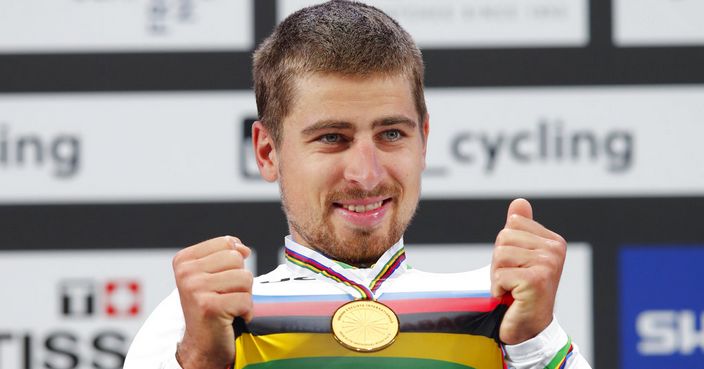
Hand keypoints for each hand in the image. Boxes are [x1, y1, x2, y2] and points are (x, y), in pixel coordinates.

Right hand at [173, 236, 253, 368]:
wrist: (202, 344)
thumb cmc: (210, 307)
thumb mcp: (211, 274)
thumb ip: (225, 254)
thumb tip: (243, 248)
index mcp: (184, 260)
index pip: (227, 242)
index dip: (235, 261)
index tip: (222, 280)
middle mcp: (186, 272)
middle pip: (237, 259)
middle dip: (240, 279)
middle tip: (226, 296)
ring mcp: (195, 289)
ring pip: (245, 278)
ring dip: (244, 295)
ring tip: (229, 306)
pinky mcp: (209, 307)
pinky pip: (246, 300)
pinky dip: (246, 311)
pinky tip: (232, 318)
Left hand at [491, 199, 566, 344]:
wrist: (530, 328)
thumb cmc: (522, 292)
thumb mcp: (520, 256)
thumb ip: (521, 228)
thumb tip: (519, 202)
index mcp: (553, 241)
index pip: (512, 224)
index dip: (505, 246)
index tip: (517, 266)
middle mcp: (554, 250)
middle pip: (504, 237)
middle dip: (499, 261)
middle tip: (512, 280)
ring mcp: (547, 264)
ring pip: (500, 255)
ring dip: (497, 276)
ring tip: (512, 288)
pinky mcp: (536, 280)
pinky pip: (499, 274)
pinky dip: (497, 289)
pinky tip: (511, 298)